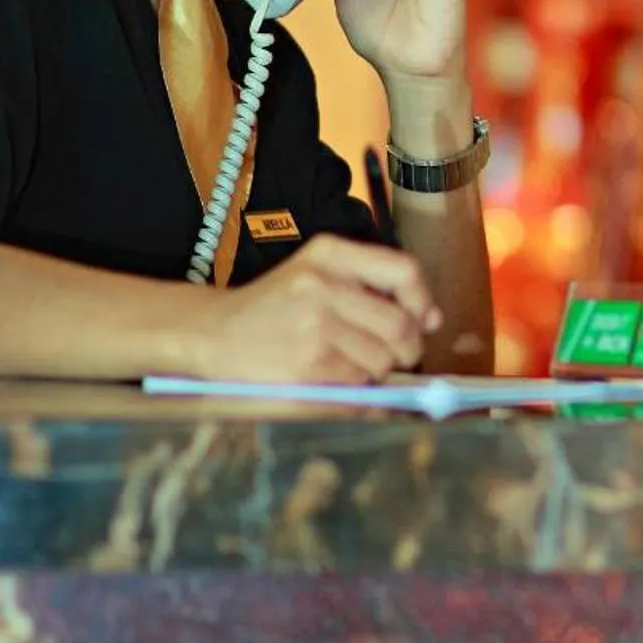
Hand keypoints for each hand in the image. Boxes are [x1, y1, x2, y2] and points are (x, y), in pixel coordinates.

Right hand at [188, 235, 442, 383]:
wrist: (212, 334)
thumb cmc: (273, 307)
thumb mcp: (316, 273)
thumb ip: (371, 285)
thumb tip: (430, 319)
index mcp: (328, 253)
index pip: (403, 271)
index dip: (423, 300)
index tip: (424, 319)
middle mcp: (322, 285)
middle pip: (399, 324)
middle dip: (407, 348)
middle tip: (393, 355)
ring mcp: (314, 327)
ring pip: (382, 359)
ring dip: (377, 371)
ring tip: (350, 364)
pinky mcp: (307, 366)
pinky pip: (358, 385)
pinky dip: (356, 388)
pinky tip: (333, 377)